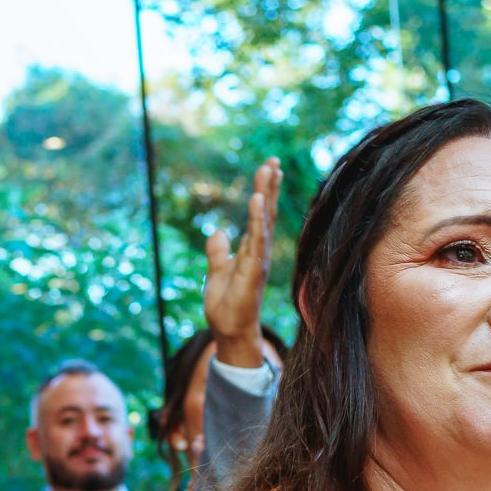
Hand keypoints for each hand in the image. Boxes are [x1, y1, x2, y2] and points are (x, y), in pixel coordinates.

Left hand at [204, 157, 280, 368]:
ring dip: (267, 194)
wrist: (228, 330)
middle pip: (266, 212)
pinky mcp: (254, 269)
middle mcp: (259, 251)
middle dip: (270, 186)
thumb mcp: (217, 271)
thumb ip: (218, 251)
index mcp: (252, 249)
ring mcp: (259, 259)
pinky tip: (258, 199)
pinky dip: (257, 218)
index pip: (260, 214)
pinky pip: (257, 239)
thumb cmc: (226, 305)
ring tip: (270, 170)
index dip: (265, 191)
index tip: (269, 168)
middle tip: (273, 160)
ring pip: (264, 220)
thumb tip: (218, 232)